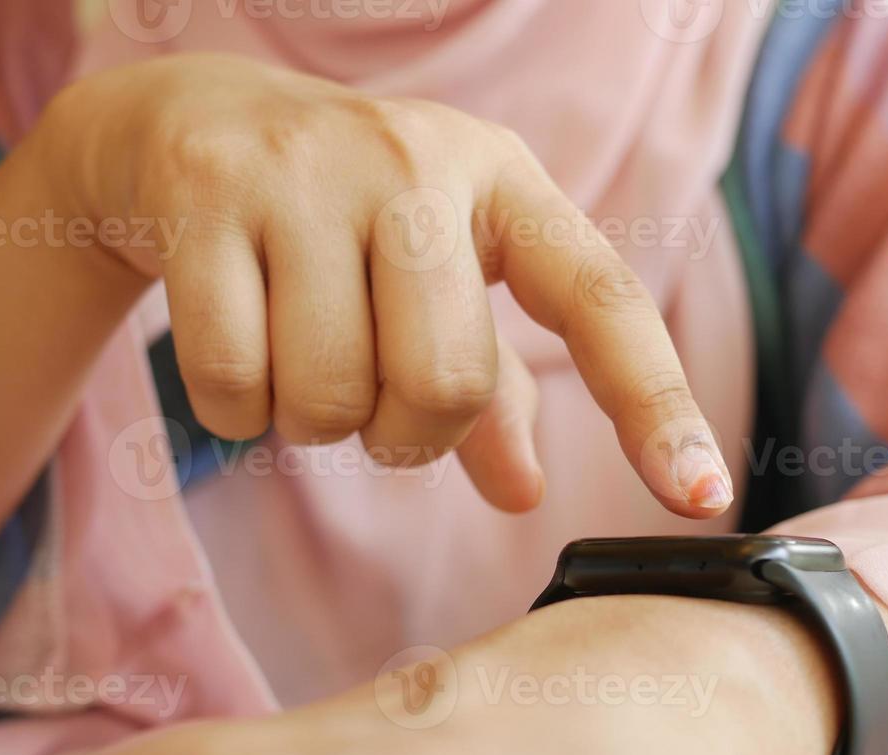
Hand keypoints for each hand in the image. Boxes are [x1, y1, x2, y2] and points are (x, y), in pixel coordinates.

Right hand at [39, 53, 732, 514]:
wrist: (184, 124)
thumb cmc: (337, 223)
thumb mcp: (430, 283)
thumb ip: (486, 388)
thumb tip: (525, 495)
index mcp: (501, 180)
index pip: (601, 300)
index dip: (656, 404)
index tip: (703, 497)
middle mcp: (417, 159)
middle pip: (445, 382)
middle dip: (403, 435)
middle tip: (368, 401)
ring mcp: (306, 168)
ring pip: (333, 396)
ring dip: (314, 423)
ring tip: (296, 357)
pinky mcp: (205, 191)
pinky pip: (235, 385)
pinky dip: (236, 413)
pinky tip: (236, 349)